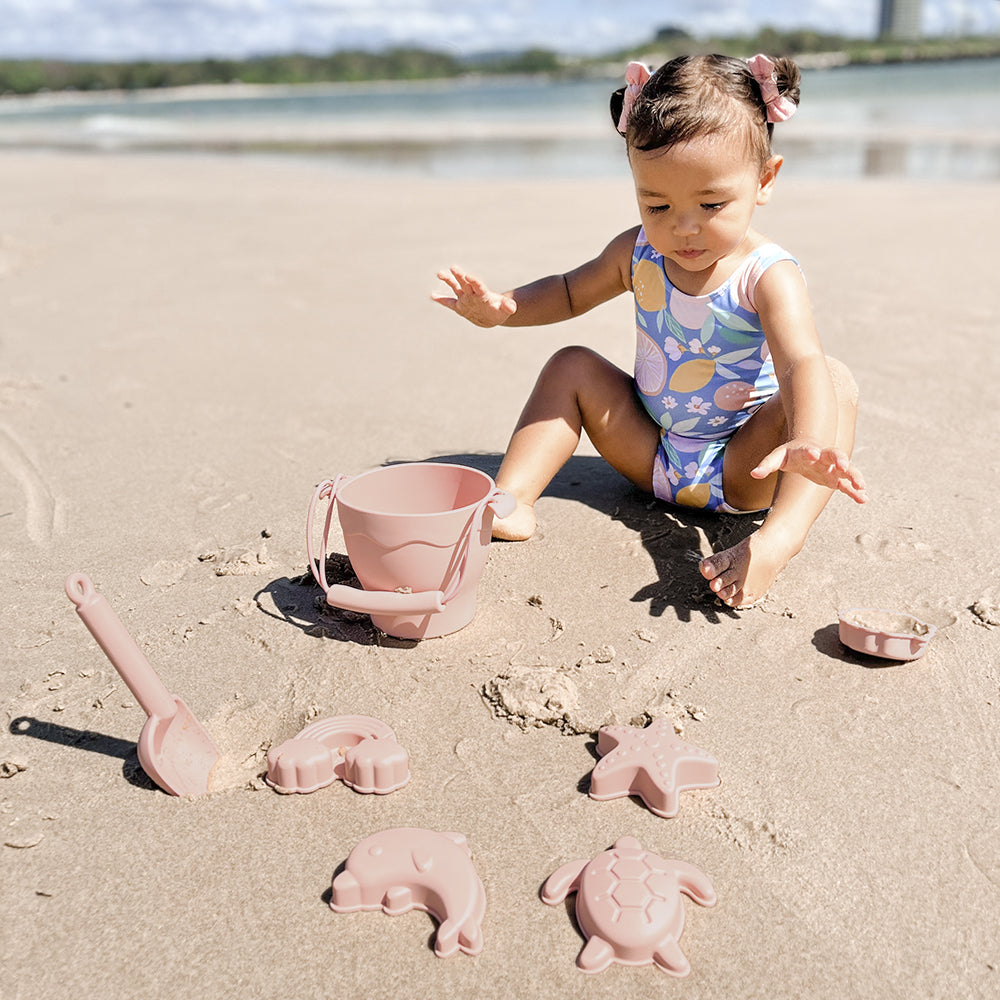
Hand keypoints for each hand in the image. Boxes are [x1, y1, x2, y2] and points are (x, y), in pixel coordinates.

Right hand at [432, 266, 516, 327]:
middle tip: (454, 267)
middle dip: (460, 275)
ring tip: (439, 273)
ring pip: (455, 287)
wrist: (492, 316)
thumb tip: (512, 307)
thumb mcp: (505, 311)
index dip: (474, 281)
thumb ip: (508, 307)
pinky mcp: (459, 306)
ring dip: (448, 280)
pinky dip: (441, 299)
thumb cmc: (499, 311)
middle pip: (465, 283)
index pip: (478, 286)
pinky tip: (432, 295)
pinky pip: (449, 303)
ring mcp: (465, 299)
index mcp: (483, 294)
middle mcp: (472, 294)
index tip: (469, 276)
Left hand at [752, 439, 866, 503]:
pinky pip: (847, 483)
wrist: (807, 451)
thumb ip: (766, 465)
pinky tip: (863, 499)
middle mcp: (823, 457)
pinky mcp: (836, 477)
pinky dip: (855, 490)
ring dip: (853, 475)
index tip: (814, 453)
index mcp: (806, 450)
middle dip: (839, 459)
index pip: (808, 449)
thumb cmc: (790, 455)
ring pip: (845, 469)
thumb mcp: (777, 458)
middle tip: (844, 465)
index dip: (810, 451)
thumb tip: (754, 473)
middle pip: (833, 455)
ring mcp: (832, 466)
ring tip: (861, 485)